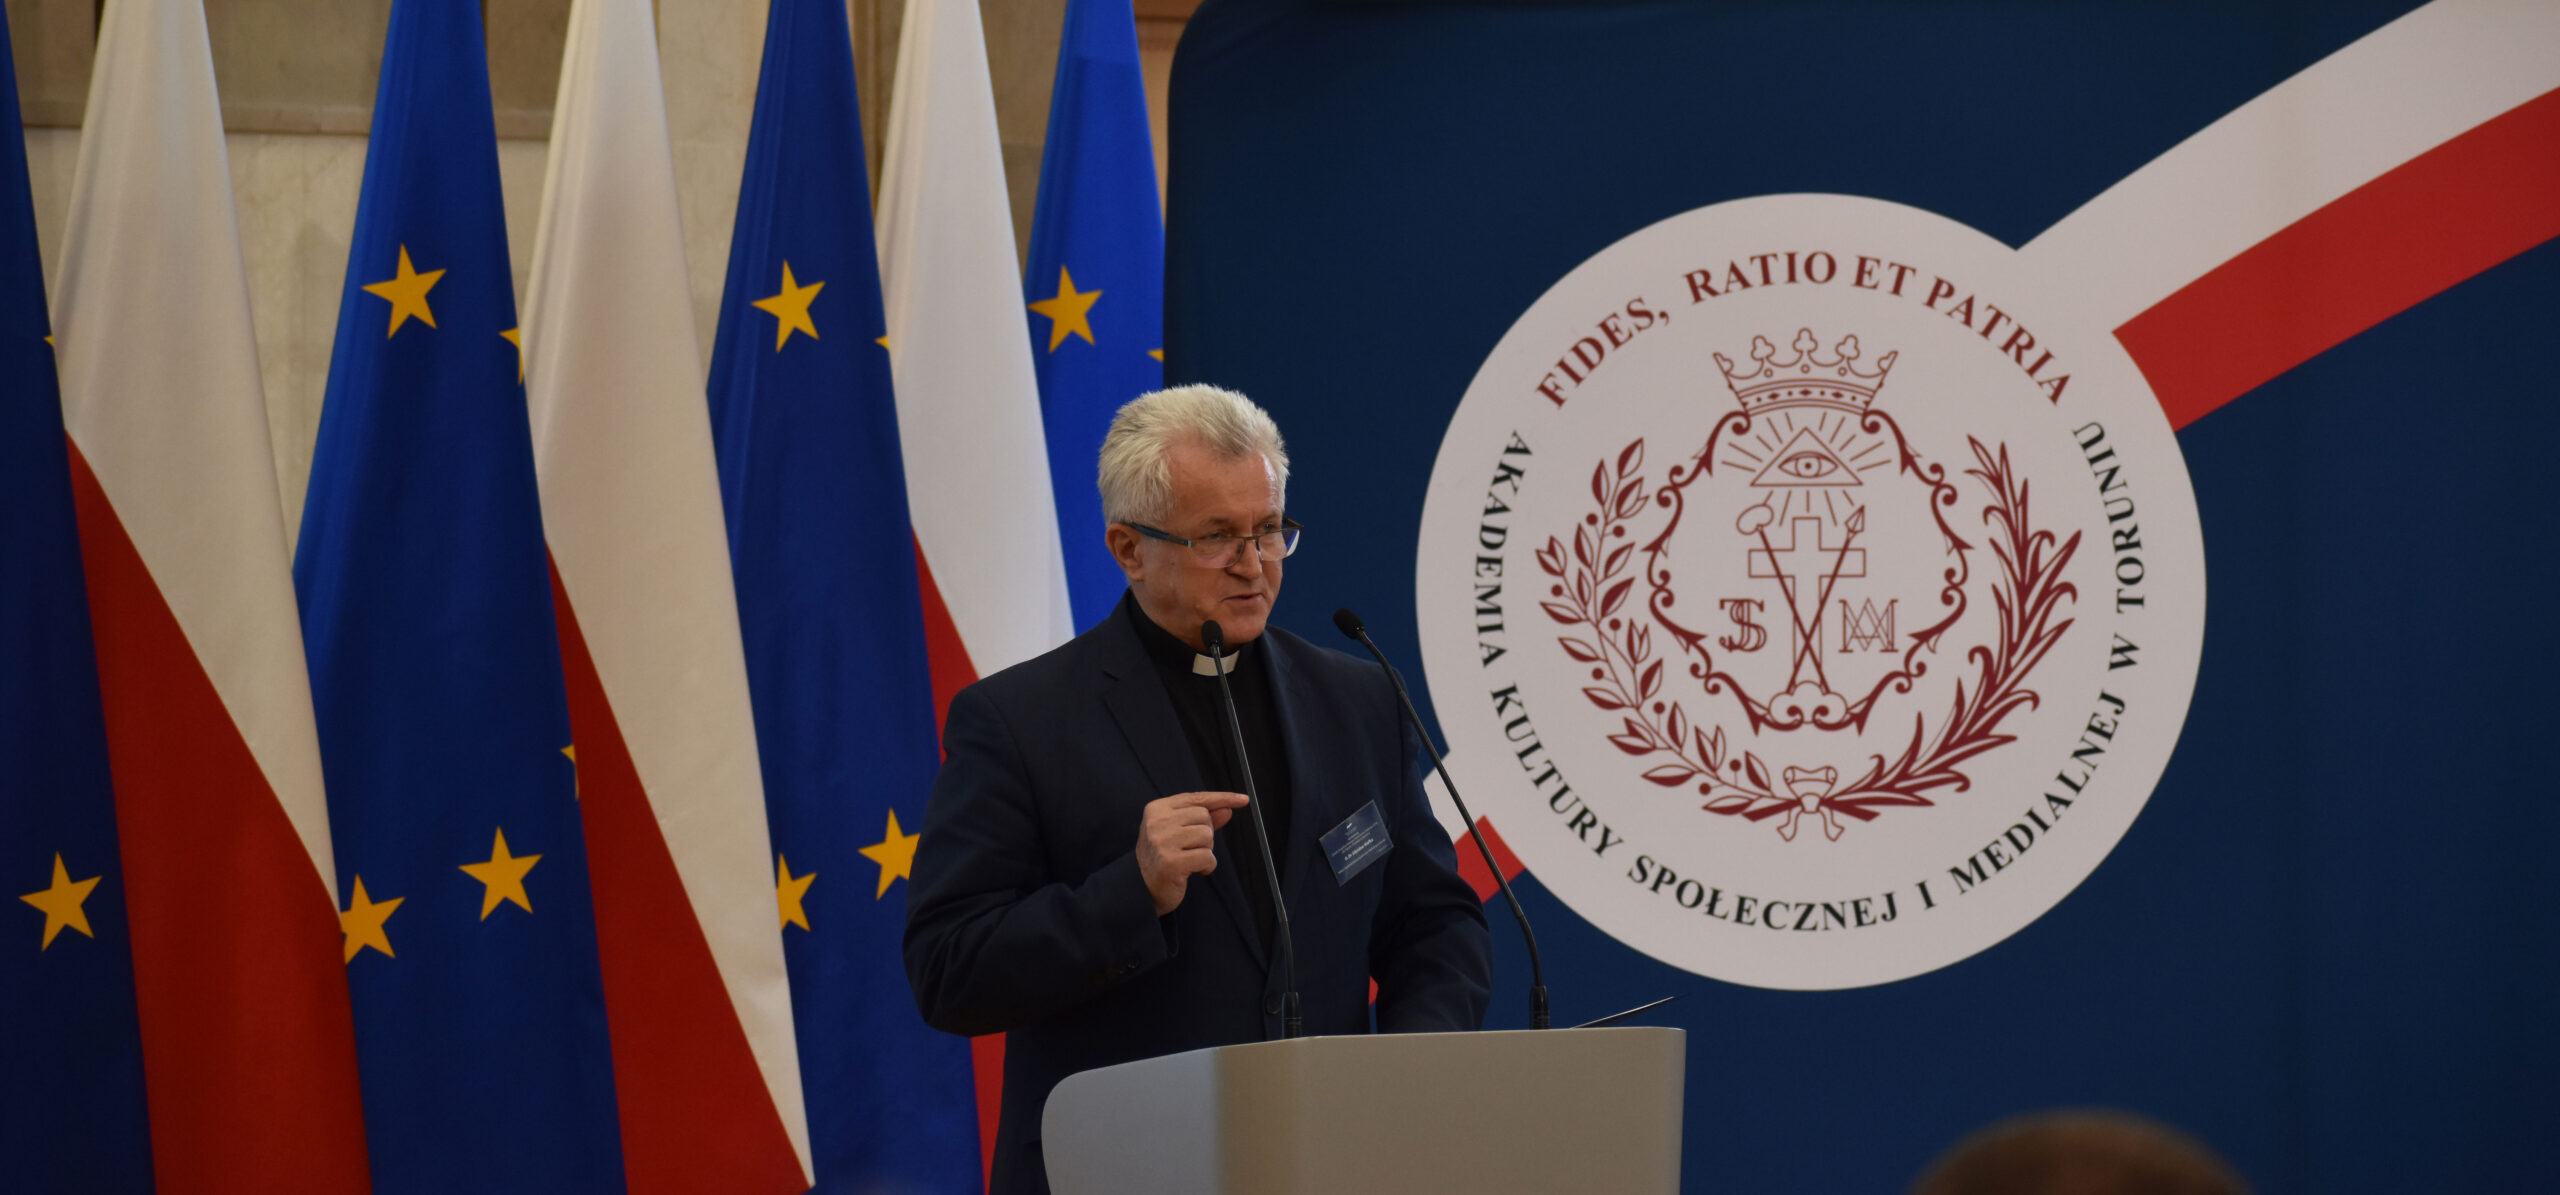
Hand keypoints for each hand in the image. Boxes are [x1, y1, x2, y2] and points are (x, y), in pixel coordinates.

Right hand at [1136, 791, 1247, 914]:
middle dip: (1206, 834)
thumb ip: (1201, 820)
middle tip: (1190, 848)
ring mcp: (1163, 841)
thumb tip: (1226, 809)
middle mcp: (1157, 821)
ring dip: (1206, 851)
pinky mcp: (1171, 862)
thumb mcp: (1177, 833)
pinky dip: (1207, 866)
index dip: (1222, 798)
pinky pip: (1207, 857)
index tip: (1243, 800)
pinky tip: (1195, 871)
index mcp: (1157, 809)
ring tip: (1190, 859)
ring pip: (1207, 836)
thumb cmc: (1161, 858)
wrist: (1141, 888)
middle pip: (1204, 816)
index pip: (1196, 798)